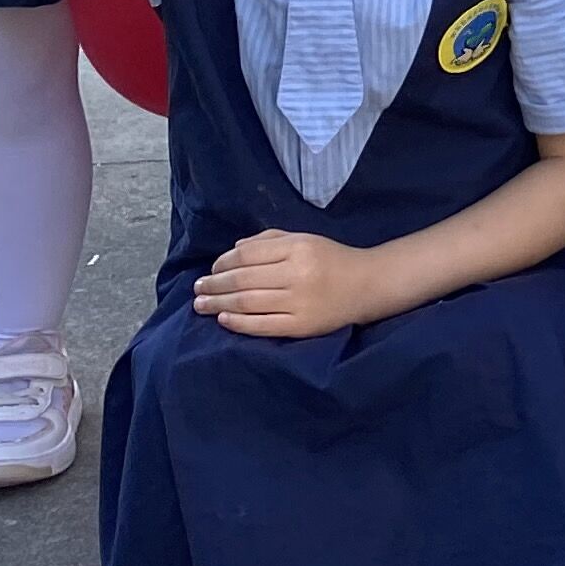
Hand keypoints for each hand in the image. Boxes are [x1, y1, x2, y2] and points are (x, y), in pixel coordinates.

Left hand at [193, 228, 384, 339]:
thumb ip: (270, 240)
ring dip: (218, 303)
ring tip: (200, 305)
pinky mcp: (301, 325)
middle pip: (242, 280)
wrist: (367, 286)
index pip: (248, 255)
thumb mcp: (305, 239)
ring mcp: (299, 302)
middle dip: (214, 284)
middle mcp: (297, 273)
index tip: (211, 269)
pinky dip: (238, 323)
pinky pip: (262, 325)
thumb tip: (234, 250)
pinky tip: (223, 319)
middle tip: (197, 289)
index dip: (223, 262)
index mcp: (298, 248)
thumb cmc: (332, 260)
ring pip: (247, 302)